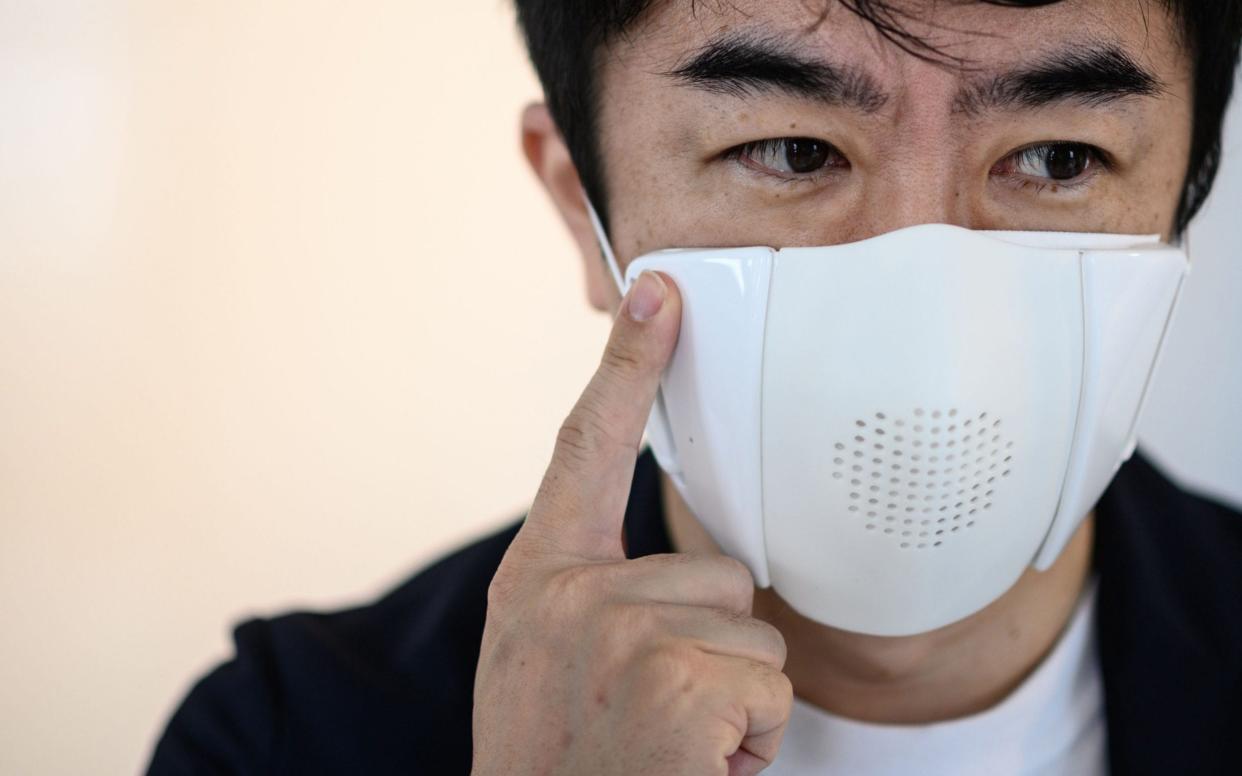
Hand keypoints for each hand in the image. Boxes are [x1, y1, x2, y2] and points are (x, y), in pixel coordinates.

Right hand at [472, 271, 791, 775]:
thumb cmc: (555, 760)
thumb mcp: (542, 660)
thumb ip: (591, 592)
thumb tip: (687, 569)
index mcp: (539, 578)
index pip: (585, 447)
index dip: (628, 364)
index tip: (661, 292)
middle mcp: (573, 592)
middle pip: (720, 573)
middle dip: (714, 649)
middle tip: (652, 714)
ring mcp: (621, 632)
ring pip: (754, 635)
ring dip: (732, 700)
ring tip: (668, 745)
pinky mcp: (675, 681)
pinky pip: (771, 688)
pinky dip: (751, 743)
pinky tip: (693, 769)